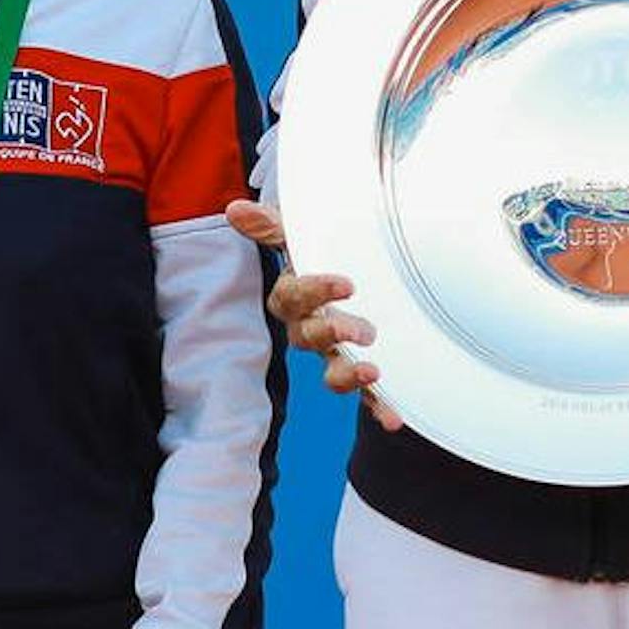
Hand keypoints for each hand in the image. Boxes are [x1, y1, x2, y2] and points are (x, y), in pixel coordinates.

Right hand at [225, 199, 402, 430]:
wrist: (352, 269)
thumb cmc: (319, 252)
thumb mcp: (299, 233)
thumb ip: (271, 225)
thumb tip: (235, 209)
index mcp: (294, 297)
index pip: (295, 296)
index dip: (317, 291)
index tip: (347, 283)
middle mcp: (309, 328)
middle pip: (310, 338)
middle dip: (333, 334)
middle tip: (362, 330)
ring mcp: (334, 352)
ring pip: (332, 371)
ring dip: (349, 376)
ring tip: (373, 373)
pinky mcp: (360, 369)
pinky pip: (365, 394)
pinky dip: (377, 406)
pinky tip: (393, 419)